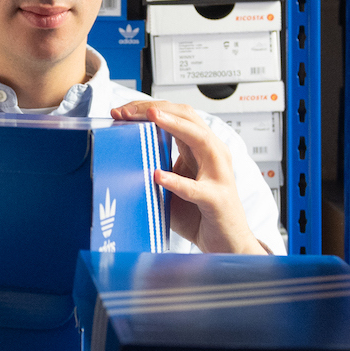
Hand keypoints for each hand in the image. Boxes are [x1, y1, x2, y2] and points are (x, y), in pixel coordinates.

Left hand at [110, 100, 268, 253]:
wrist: (228, 242)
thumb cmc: (200, 214)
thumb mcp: (175, 183)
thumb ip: (158, 166)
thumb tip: (123, 156)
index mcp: (202, 148)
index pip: (177, 115)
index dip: (150, 108)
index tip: (122, 112)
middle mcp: (214, 154)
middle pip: (188, 117)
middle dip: (155, 109)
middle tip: (127, 111)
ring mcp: (218, 175)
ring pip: (200, 140)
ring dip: (174, 125)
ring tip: (150, 118)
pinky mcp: (216, 200)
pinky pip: (195, 188)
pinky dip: (176, 181)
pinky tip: (158, 176)